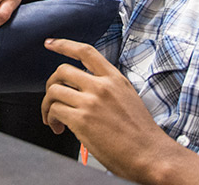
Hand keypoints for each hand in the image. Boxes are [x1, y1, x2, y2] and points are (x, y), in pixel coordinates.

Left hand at [41, 38, 174, 181]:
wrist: (151, 155)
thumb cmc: (141, 134)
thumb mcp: (128, 98)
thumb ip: (107, 89)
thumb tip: (84, 91)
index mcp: (115, 79)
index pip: (85, 52)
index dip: (63, 45)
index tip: (50, 43)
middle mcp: (102, 87)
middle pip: (62, 71)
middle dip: (50, 84)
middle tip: (51, 98)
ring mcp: (91, 102)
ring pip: (54, 91)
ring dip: (47, 105)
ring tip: (53, 119)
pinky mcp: (82, 120)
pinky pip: (55, 110)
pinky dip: (51, 119)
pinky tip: (58, 128)